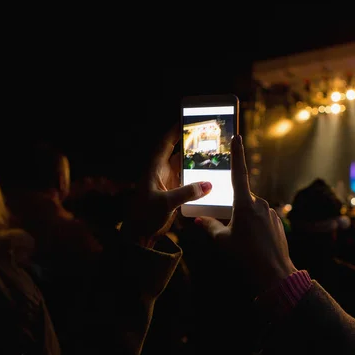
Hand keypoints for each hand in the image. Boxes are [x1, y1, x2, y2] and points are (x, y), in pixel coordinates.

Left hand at [122, 125, 211, 246]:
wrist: (140, 234)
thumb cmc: (144, 216)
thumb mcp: (165, 203)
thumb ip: (186, 193)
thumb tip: (208, 184)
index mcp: (155, 168)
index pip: (165, 144)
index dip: (175, 131)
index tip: (188, 119)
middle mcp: (162, 172)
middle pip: (179, 153)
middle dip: (192, 144)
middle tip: (209, 135)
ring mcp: (168, 182)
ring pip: (185, 167)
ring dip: (197, 162)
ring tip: (215, 154)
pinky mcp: (174, 193)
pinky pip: (189, 182)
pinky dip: (199, 179)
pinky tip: (212, 177)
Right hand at [196, 135, 296, 293]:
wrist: (274, 274)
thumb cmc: (245, 257)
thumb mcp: (222, 242)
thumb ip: (210, 227)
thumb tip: (199, 219)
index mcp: (245, 204)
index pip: (239, 173)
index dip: (237, 154)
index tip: (238, 137)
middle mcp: (260, 204)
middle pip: (242, 198)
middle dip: (233, 209)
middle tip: (228, 228)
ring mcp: (271, 213)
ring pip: (252, 210)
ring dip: (244, 220)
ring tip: (241, 242)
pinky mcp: (277, 223)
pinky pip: (262, 219)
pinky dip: (254, 227)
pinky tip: (252, 244)